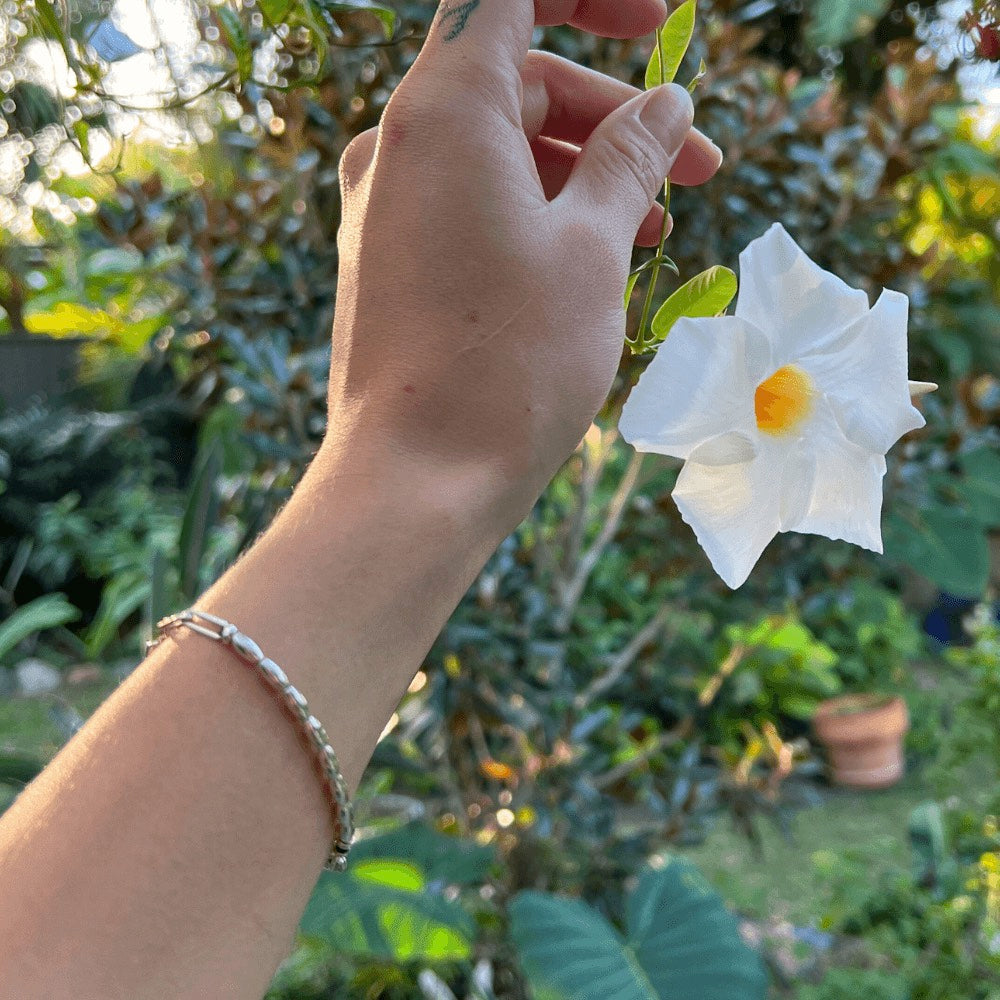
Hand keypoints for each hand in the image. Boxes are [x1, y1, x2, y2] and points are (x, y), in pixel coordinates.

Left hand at [322, 0, 721, 534]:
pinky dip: (531, 214)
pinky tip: (588, 261)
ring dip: (582, 175)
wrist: (416, 480)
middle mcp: (397, 146)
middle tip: (699, 168)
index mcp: (443, 111)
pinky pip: (466, 206)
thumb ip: (631, 158)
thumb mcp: (592, 248)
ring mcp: (382, 208)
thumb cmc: (510, 363)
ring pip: (497, 153)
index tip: (660, 23)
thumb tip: (666, 103)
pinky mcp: (384, 262)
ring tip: (655, 230)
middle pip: (519, 84)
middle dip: (616, 118)